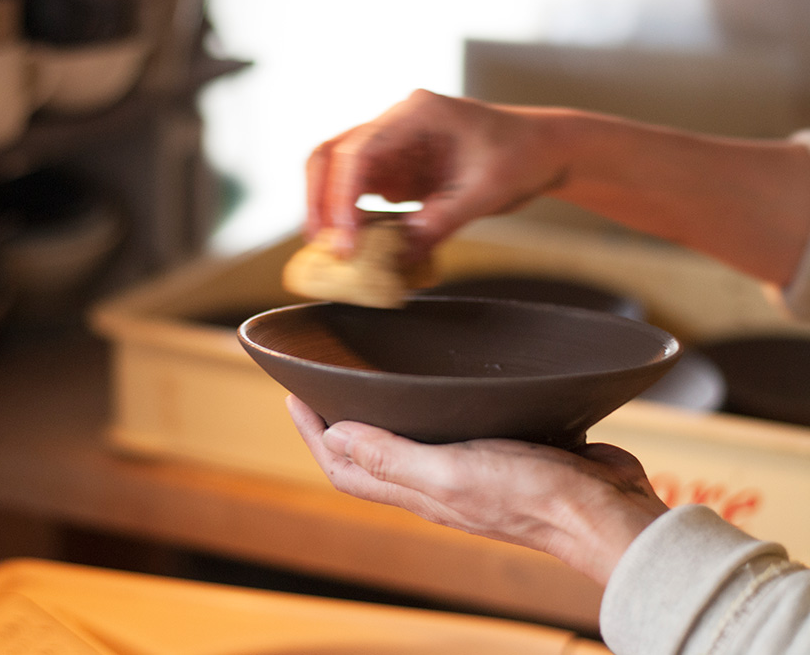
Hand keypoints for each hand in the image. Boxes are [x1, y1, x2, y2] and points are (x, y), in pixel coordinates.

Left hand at [287, 395, 667, 585]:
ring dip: (381, 419)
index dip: (315, 436)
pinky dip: (431, 414)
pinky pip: (452, 434)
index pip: (346, 467)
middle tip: (322, 387)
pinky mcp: (503, 454)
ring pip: (409, 445)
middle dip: (339, 425)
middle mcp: (436, 484)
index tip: (296, 396)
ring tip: (368, 385)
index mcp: (417, 490)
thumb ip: (393, 457)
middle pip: (370, 458)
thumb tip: (335, 437)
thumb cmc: (532, 496)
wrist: (605, 515)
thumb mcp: (452, 473)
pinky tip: (440, 394)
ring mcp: (469, 471)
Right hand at [305, 89, 566, 258]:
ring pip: (336, 172)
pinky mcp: (395, 171)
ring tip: (332, 250)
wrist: (541, 151)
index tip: (345, 240)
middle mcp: (394, 125)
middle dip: (320, 200)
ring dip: (328, 209)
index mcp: (416, 114)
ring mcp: (392, 148)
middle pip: (331, 154)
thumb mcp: (485, 192)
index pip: (358, 151)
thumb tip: (397, 257)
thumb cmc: (520, 156)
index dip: (342, 197)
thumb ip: (439, 222)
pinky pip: (358, 194)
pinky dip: (350, 220)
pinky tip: (356, 248)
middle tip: (321, 245)